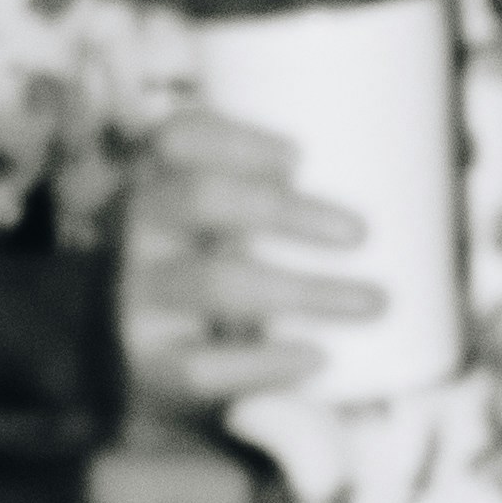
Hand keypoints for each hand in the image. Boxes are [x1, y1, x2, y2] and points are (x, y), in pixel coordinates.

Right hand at [117, 110, 378, 417]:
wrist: (128, 360)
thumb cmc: (201, 267)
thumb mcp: (212, 218)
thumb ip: (258, 192)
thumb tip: (362, 181)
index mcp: (158, 179)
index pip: (178, 136)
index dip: (237, 139)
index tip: (299, 158)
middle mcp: (138, 231)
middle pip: (204, 196)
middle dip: (289, 210)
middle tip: (361, 232)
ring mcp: (137, 298)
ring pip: (218, 282)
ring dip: (307, 290)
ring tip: (373, 301)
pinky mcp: (147, 365)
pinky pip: (205, 364)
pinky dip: (268, 362)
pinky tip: (316, 357)